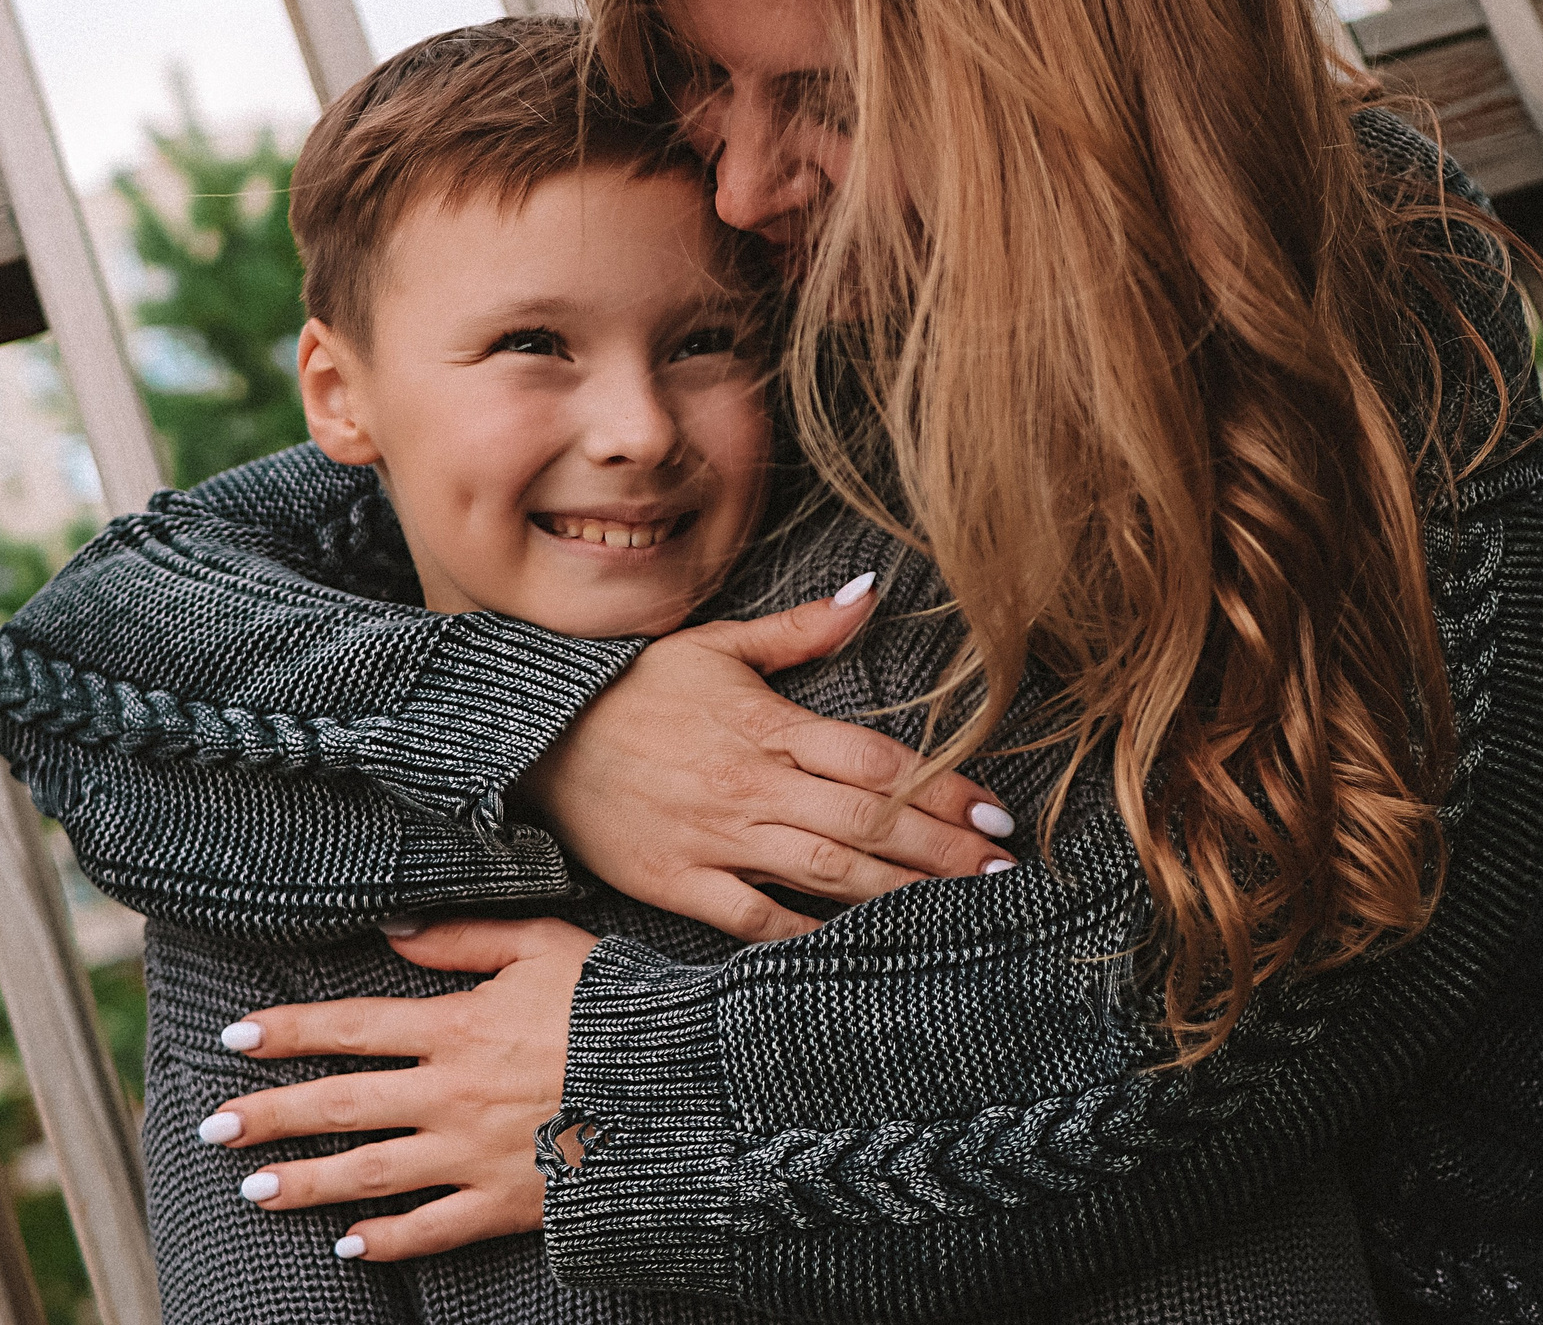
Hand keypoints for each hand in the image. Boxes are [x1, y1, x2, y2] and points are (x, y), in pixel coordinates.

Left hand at [204, 918, 589, 1261]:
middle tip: (212, 1129)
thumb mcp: (544, 945)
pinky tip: (347, 1248)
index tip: (233, 1038)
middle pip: (341, 1105)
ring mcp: (474, 1154)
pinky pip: (433, 1228)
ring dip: (306, 1183)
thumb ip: (464, 938)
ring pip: (370, 1173)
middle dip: (269, 1117)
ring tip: (253, 1190)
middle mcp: (452, 1093)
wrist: (678, 1082)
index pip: (351, 1028)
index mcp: (458, 1027)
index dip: (287, 1032)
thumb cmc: (614, 1004)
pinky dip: (387, 1242)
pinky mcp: (505, 1202)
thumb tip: (391, 932)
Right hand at [512, 576, 1017, 941]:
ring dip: (901, 891)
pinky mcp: (678, 882)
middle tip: (1007, 874)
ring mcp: (715, 837)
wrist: (535, 734)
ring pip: (826, 870)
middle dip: (944, 849)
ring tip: (963, 910)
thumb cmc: (632, 688)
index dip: (941, 787)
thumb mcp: (716, 644)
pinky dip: (808, 936)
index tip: (994, 814)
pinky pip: (755, 919)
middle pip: (867, 820)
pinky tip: (861, 948)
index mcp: (769, 724)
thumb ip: (800, 630)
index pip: (876, 759)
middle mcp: (752, 784)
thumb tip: (869, 593)